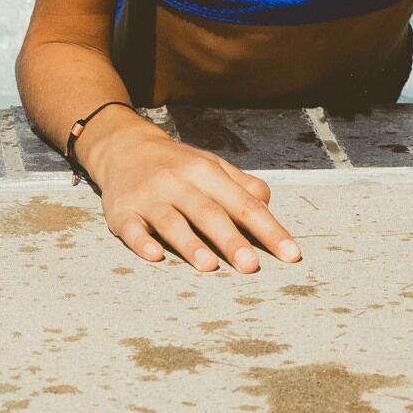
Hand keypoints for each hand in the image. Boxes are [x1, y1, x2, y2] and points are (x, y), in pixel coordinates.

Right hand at [79, 123, 298, 273]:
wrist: (123, 147)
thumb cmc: (177, 165)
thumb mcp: (211, 166)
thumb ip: (241, 186)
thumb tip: (268, 205)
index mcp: (206, 172)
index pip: (243, 204)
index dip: (269, 230)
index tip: (291, 254)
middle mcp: (178, 182)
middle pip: (209, 213)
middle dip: (231, 240)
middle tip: (252, 266)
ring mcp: (149, 197)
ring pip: (172, 221)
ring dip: (190, 244)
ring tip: (209, 266)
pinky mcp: (122, 211)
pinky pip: (131, 228)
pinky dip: (142, 242)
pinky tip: (155, 256)